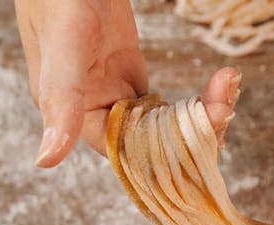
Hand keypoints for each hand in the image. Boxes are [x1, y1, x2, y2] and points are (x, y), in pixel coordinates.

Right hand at [15, 1, 239, 164]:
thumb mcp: (64, 46)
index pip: (124, 152)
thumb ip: (61, 100)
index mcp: (72, 115)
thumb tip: (46, 160)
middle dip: (192, 131)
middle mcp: (94, 110)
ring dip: (200, 114)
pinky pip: (166, 103)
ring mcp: (114, 92)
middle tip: (224, 105)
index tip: (203, 132)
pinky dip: (195, 98)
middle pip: (151, 144)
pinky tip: (219, 83)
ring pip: (164, 125)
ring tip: (227, 85)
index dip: (165, 152)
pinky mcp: (129, 73)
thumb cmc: (59, 0)